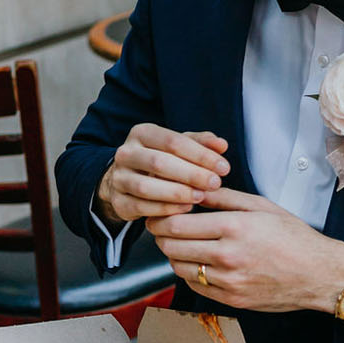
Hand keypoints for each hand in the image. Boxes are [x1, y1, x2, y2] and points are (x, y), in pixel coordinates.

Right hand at [97, 124, 229, 223]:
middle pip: (159, 162)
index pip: (173, 141)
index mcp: (142, 133)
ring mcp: (119, 178)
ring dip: (177, 193)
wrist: (127, 181)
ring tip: (201, 197)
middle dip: (191, 174)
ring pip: (147, 186)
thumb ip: (201, 144)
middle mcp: (126, 153)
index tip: (224, 167)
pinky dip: (166, 209)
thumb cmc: (162, 160)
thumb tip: (222, 145)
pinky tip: (186, 209)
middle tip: (215, 184)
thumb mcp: (180, 148)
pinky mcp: (119, 202)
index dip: (201, 155)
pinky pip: (142, 207)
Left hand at [146, 186, 343, 312]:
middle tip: (164, 227)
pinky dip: (190, 273)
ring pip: (179, 268)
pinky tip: (199, 262)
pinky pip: (195, 286)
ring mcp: (228, 281)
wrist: (319, 274)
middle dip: (162, 235)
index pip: (177, 225)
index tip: (160, 213)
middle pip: (171, 247)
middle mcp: (228, 256)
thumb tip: (196, 189)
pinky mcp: (231, 299)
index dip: (161, 218)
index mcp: (234, 227)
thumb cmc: (295, 238)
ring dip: (174, 255)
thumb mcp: (262, 206)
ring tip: (183, 244)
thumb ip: (224, 198)